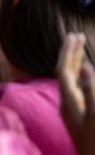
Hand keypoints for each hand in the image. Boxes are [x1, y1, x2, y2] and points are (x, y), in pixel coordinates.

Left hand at [58, 33, 94, 154]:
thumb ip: (91, 90)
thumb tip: (86, 67)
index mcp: (69, 101)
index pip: (64, 69)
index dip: (69, 51)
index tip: (75, 35)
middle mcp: (67, 105)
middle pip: (65, 74)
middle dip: (71, 54)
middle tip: (75, 37)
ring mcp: (72, 112)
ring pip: (70, 83)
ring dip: (76, 66)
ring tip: (80, 53)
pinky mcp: (78, 119)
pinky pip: (76, 93)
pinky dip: (81, 81)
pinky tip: (85, 80)